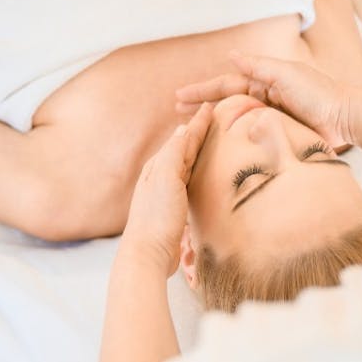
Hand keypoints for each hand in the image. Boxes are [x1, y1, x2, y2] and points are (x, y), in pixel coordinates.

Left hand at [120, 103, 213, 275]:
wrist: (148, 254)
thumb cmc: (157, 216)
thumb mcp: (166, 178)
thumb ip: (174, 153)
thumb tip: (182, 129)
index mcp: (158, 166)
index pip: (183, 138)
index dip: (198, 123)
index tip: (211, 106)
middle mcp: (160, 177)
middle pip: (184, 149)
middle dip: (198, 132)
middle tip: (213, 117)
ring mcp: (166, 194)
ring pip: (185, 164)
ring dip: (197, 151)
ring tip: (210, 140)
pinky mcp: (174, 210)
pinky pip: (188, 182)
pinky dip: (197, 171)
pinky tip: (201, 175)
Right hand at [177, 52, 357, 151]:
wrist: (345, 119)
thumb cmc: (318, 93)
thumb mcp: (286, 74)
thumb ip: (259, 66)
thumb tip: (231, 55)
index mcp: (264, 81)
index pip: (225, 85)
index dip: (202, 90)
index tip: (179, 96)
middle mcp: (263, 98)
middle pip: (225, 102)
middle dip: (201, 105)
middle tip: (177, 112)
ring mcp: (269, 118)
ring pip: (234, 121)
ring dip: (213, 123)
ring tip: (191, 130)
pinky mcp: (277, 135)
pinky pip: (249, 137)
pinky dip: (232, 140)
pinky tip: (219, 147)